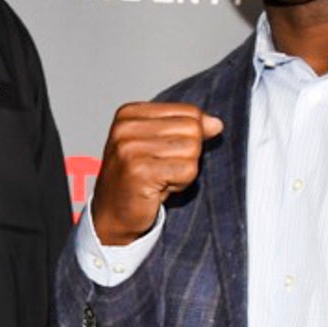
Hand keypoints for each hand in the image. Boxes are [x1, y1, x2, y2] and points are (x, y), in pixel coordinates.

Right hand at [87, 103, 224, 245]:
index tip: (163, 153)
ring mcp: (130, 149)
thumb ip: (187, 128)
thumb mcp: (159, 144)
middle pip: (192, 129)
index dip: (188, 137)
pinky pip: (188, 170)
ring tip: (159, 178)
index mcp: (130, 114)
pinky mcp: (140, 171)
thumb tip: (215, 124)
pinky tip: (159, 188)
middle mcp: (126, 128)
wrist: (112, 214)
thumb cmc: (135, 180)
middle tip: (162, 169)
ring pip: (192, 149)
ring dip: (184, 170)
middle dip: (187, 154)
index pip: (189, 112)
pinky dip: (181, 184)